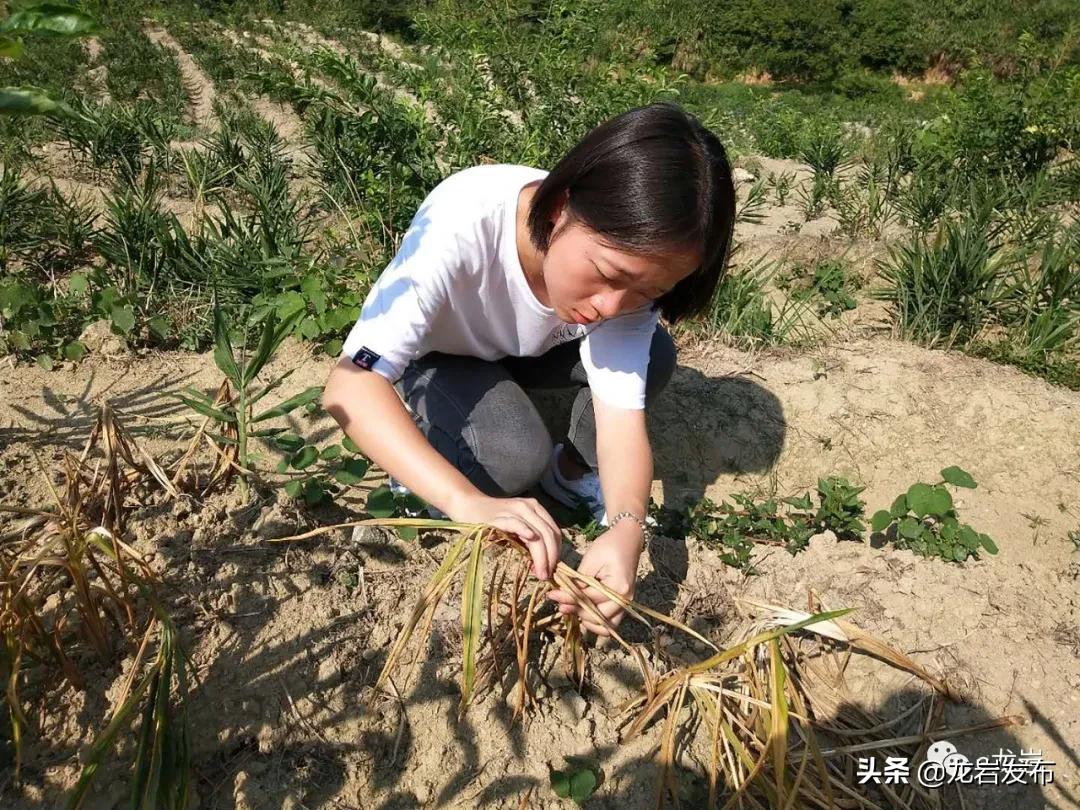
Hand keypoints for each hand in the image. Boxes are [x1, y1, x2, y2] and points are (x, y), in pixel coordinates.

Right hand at [446, 491, 562, 580]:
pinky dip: (524, 532)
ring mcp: (514, 510)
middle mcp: (528, 507)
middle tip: (547, 576)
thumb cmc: (493, 520)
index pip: (555, 532)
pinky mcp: (499, 517)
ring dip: (541, 556)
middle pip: (548, 535)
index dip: (556, 552)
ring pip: (536, 534)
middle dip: (551, 558)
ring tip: (540, 573)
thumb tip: (544, 564)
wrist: (468, 505)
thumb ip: (529, 540)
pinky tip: (530, 541)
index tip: (552, 569)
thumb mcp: (516, 527)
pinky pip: (515, 524)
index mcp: (535, 508)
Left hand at [547, 520, 643, 635]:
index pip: (588, 599)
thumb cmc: (610, 546)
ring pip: (604, 627)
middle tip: (559, 602)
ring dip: (586, 620)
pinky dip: (596, 622)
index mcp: (618, 587)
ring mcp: (626, 605)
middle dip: (575, 610)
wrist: (628, 539)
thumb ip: (579, 580)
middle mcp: (625, 600)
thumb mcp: (592, 559)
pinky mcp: (622, 605)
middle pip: (596, 617)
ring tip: (570, 607)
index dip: (567, 597)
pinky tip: (582, 611)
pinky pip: (609, 623)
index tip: (551, 594)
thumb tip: (563, 595)